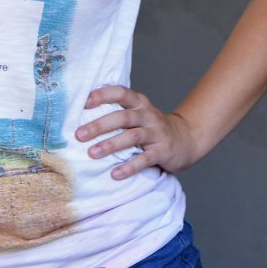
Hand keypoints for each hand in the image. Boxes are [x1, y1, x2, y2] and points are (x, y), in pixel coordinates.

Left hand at [77, 85, 205, 178]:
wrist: (187, 139)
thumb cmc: (152, 128)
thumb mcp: (139, 115)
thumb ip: (118, 113)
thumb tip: (80, 119)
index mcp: (140, 103)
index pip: (121, 93)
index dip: (103, 95)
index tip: (85, 102)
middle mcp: (149, 115)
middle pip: (123, 117)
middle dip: (99, 126)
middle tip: (79, 135)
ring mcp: (157, 133)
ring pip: (133, 136)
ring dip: (111, 145)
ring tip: (92, 153)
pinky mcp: (164, 151)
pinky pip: (145, 159)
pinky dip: (130, 167)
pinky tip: (115, 174)